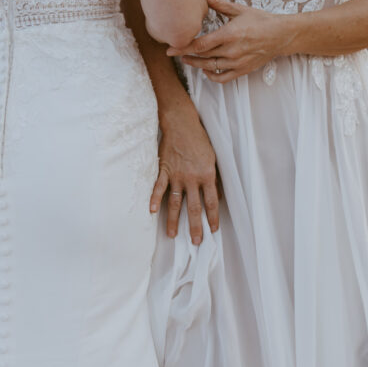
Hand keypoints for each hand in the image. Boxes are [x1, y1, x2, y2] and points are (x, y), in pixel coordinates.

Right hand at [149, 101, 219, 244]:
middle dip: (195, 227)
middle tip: (196, 242)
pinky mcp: (164, 170)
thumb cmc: (199, 139)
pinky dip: (155, 200)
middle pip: (194, 208)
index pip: (211, 202)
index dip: (212, 218)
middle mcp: (192, 178)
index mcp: (207, 175)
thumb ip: (213, 177)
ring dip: (174, 220)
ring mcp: (176, 175)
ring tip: (173, 235)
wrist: (182, 124)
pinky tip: (152, 212)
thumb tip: (215, 195)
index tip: (213, 230)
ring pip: (176, 203)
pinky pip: (159, 188)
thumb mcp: (212, 158)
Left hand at [167, 0, 291, 83]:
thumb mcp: (238, 10)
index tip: (170, 48)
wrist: (281, 35)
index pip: (200, 44)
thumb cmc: (260, 20)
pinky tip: (206, 70)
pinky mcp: (243, 70)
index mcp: (229, 34)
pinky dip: (211, 76)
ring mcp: (237, 62)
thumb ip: (217, 3)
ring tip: (187, 59)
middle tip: (174, 52)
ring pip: (210, 68)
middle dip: (185, 55)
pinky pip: (222, 78)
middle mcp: (232, 51)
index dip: (183, 47)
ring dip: (196, 65)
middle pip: (202, 57)